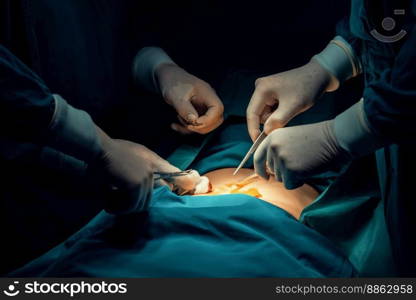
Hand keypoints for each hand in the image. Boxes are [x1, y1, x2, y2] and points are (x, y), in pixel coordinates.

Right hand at [93, 127, 209, 212]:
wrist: (99, 148)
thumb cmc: (112, 150)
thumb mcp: (136, 153)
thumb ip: (148, 165)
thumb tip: (153, 182)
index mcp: (154, 160)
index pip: (176, 173)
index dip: (186, 182)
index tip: (194, 185)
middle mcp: (154, 169)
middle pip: (159, 193)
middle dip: (142, 201)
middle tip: (127, 204)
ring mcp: (146, 178)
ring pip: (143, 203)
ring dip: (127, 206)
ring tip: (112, 203)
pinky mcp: (136, 185)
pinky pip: (131, 205)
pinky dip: (119, 207)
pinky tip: (109, 204)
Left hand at [156, 63, 223, 134]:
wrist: (167, 77)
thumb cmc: (172, 82)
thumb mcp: (175, 95)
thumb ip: (184, 108)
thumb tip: (194, 120)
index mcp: (207, 93)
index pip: (218, 109)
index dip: (209, 119)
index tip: (194, 122)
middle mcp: (208, 101)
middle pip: (216, 120)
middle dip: (202, 127)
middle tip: (186, 124)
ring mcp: (204, 108)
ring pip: (207, 125)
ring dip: (193, 128)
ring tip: (177, 118)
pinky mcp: (197, 113)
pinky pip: (197, 125)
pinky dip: (186, 129)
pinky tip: (174, 125)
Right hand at [246, 60, 333, 140]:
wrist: (320, 74)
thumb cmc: (307, 88)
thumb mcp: (293, 106)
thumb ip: (277, 120)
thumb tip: (265, 132)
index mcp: (262, 89)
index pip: (251, 113)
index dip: (253, 130)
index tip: (257, 144)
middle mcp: (260, 87)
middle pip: (257, 114)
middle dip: (268, 122)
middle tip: (285, 122)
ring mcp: (266, 89)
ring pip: (264, 113)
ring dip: (275, 118)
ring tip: (290, 111)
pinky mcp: (272, 92)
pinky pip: (270, 109)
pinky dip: (278, 113)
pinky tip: (289, 108)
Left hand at [253, 121, 350, 189]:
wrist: (334, 139)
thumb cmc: (315, 139)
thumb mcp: (289, 138)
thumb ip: (276, 150)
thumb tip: (267, 170)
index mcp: (271, 137)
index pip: (257, 158)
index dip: (260, 170)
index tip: (264, 176)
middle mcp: (273, 147)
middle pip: (271, 171)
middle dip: (284, 172)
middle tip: (300, 162)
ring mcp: (281, 159)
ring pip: (280, 179)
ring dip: (292, 176)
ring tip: (305, 163)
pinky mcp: (291, 170)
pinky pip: (289, 185)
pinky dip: (299, 182)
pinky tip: (308, 170)